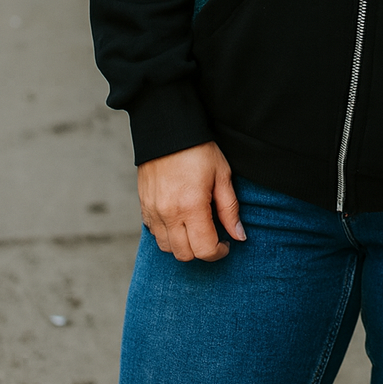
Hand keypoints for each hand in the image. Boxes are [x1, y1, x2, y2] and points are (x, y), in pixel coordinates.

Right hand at [137, 141, 245, 261]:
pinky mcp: (143, 206)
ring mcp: (153, 211)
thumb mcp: (222, 175)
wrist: (167, 129)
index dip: (219, 252)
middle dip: (202, 251)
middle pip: (185, 255)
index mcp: (192, 206)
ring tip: (195, 228)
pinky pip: (154, 234)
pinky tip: (179, 220)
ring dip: (183, 245)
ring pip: (167, 248)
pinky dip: (167, 235)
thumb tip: (239, 236)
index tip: (226, 244)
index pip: (205, 250)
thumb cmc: (198, 150)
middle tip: (213, 236)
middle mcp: (169, 213)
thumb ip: (229, 209)